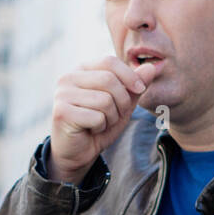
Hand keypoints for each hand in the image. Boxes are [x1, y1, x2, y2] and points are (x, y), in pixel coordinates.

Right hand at [48, 56, 159, 183]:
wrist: (78, 153)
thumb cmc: (98, 125)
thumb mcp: (122, 104)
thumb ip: (134, 86)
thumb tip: (152, 67)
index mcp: (81, 70)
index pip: (109, 61)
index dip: (129, 75)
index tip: (140, 89)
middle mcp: (68, 78)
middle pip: (109, 80)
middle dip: (122, 101)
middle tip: (116, 115)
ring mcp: (62, 94)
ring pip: (104, 100)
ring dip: (111, 117)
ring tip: (101, 123)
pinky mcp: (62, 112)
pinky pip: (96, 117)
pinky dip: (100, 127)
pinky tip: (91, 130)